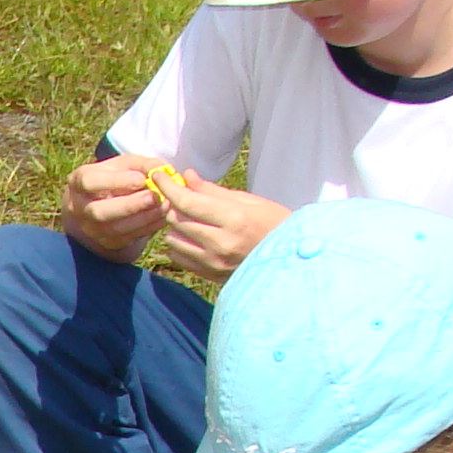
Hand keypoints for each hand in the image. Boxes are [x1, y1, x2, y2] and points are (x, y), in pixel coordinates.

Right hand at [61, 156, 174, 261]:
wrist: (104, 200)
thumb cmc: (116, 176)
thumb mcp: (125, 164)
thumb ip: (143, 165)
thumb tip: (162, 170)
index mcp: (78, 181)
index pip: (89, 182)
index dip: (115, 181)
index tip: (141, 179)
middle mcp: (79, 207)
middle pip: (99, 211)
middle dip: (129, 205)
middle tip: (154, 197)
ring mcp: (90, 228)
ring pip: (114, 229)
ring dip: (142, 218)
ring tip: (164, 207)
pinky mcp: (105, 242)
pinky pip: (126, 239)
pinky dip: (147, 228)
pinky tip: (162, 218)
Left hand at [152, 179, 289, 281]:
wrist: (292, 261)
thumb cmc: (274, 224)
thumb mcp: (250, 201)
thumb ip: (214, 191)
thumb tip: (187, 177)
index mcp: (234, 219)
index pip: (188, 202)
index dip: (169, 187)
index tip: (159, 176)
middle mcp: (221, 243)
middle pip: (176, 220)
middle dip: (174, 204)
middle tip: (182, 197)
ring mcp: (214, 263)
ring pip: (173, 239)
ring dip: (176, 226)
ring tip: (192, 219)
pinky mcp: (211, 275)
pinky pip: (179, 257)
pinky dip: (180, 244)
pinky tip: (194, 237)